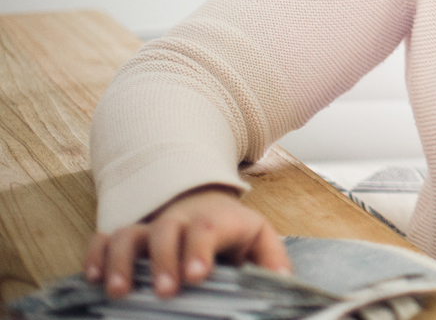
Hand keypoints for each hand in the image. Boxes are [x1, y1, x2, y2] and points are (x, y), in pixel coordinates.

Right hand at [84, 186, 291, 298]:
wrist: (203, 203)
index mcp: (214, 220)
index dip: (198, 249)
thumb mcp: (257, 237)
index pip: (206, 228)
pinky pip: (103, 240)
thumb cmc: (231, 230)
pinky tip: (92, 280)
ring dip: (121, 261)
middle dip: (163, 259)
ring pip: (127, 235)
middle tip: (166, 291)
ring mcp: (148, 229)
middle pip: (164, 230)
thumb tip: (284, 281)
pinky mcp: (126, 239)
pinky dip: (94, 256)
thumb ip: (271, 258)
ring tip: (119, 292)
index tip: (195, 275)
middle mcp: (177, 221)